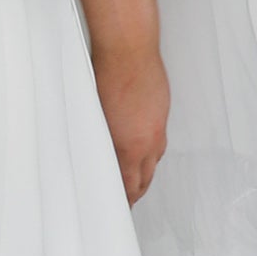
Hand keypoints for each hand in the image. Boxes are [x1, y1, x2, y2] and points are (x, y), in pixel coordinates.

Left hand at [92, 40, 168, 204]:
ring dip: (145, 173)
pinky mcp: (161, 112)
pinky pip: (159, 141)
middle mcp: (148, 141)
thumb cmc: (106, 75)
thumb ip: (101, 142)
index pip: (128, 186)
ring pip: (154, 161)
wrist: (129, 48)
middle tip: (126, 201)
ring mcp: (158, 126)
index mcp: (128, 146)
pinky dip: (150, 152)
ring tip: (135, 180)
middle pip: (145, 179)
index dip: (124, 200)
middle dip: (136, 193)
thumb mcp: (94, 117)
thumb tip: (99, 157)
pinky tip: (142, 149)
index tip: (118, 207)